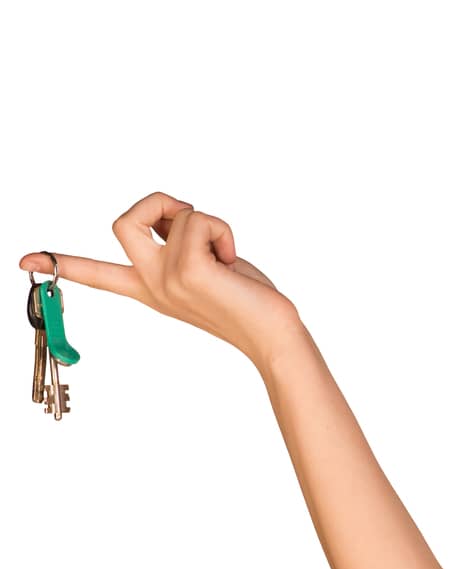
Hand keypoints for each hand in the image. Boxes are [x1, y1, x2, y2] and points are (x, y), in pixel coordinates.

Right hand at [18, 191, 302, 369]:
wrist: (274, 335)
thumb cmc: (250, 301)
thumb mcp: (207, 264)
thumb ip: (180, 240)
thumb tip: (172, 214)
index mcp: (151, 287)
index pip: (96, 274)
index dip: (60, 262)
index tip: (23, 260)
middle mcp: (152, 284)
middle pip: (122, 221)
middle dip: (160, 203)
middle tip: (194, 221)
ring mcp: (166, 279)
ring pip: (174, 213)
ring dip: (209, 223)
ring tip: (226, 256)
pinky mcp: (187, 272)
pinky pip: (197, 219)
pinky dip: (222, 230)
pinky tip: (233, 262)